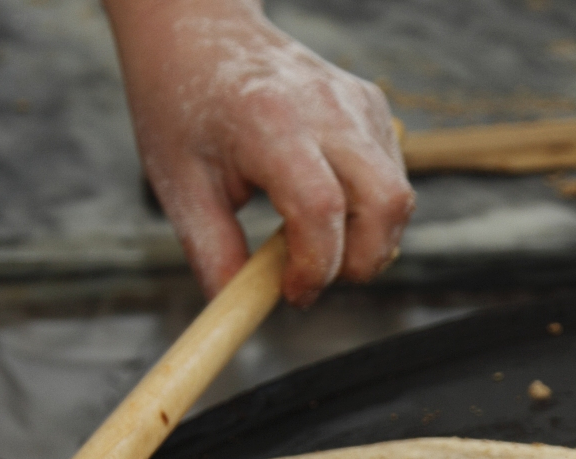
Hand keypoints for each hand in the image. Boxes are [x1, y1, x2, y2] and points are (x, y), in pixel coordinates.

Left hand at [103, 0, 414, 305]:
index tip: (291, 293)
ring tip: (310, 237)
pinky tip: (324, 202)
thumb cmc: (181, 102)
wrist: (199, 27)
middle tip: (314, 277)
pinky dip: (368, 210)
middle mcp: (326, 107)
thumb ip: (211, 251)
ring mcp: (357, 102)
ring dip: (367, 240)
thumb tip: (238, 312)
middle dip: (362, 263)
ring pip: (398, 196)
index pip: (321, 208)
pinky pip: (392, 176)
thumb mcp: (178, 182)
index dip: (315, 266)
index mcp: (269, 122)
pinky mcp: (372, 105)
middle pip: (386, 204)